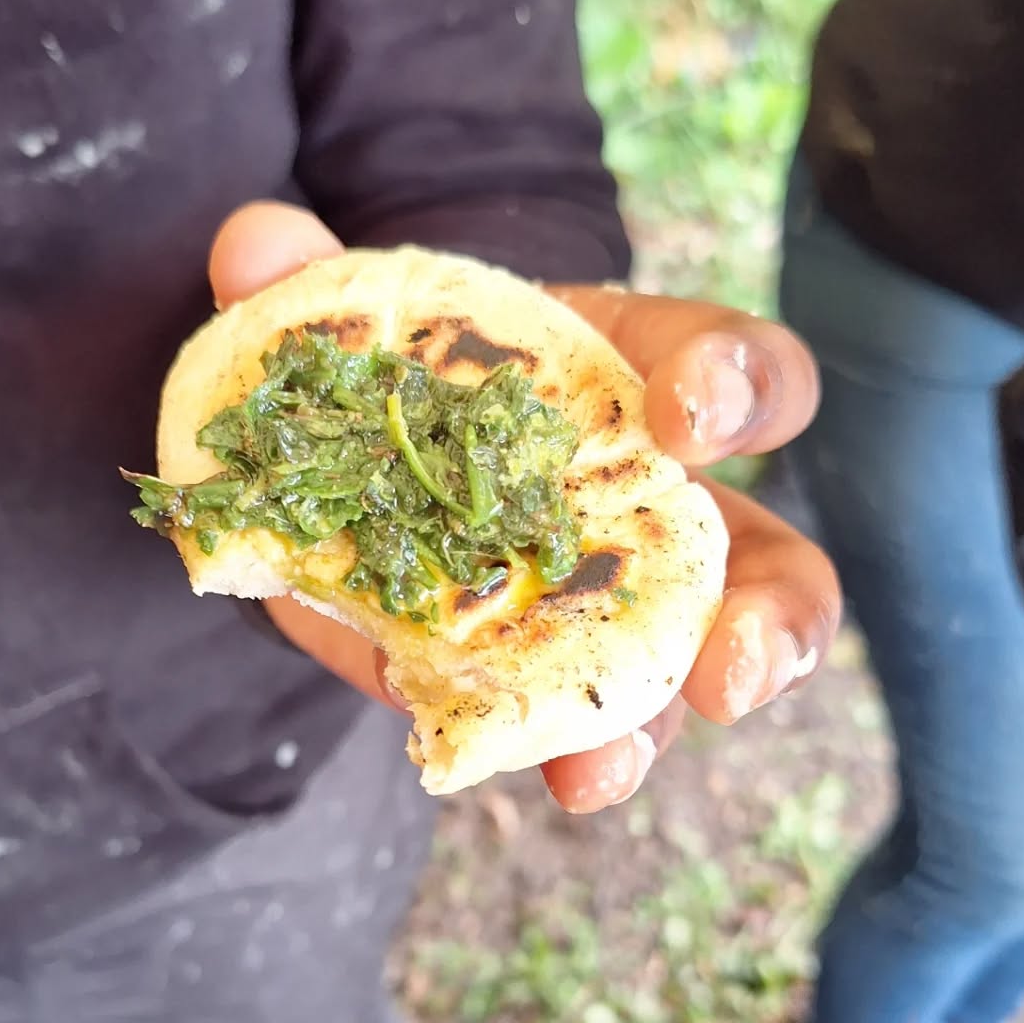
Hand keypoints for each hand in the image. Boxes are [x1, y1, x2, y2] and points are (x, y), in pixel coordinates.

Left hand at [208, 203, 840, 811]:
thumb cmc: (399, 377)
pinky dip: (558, 754)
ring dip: (657, 726)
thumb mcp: (366, 325)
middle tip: (733, 663)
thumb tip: (254, 246)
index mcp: (634, 387)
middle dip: (769, 614)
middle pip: (764, 562)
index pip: (730, 371)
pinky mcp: (533, 680)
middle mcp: (650, 511)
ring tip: (609, 767)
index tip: (693, 416)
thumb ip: (314, 283)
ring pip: (682, 673)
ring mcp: (600, 611)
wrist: (349, 473)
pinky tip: (542, 777)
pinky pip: (571, 726)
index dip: (736, 386)